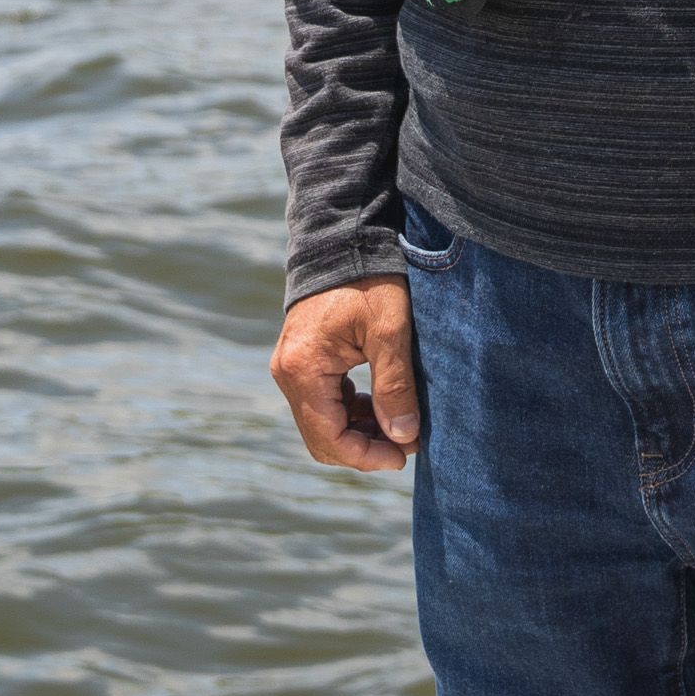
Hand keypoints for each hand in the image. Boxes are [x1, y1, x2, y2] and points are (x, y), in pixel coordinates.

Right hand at [273, 277, 421, 472]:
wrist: (345, 239)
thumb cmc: (369, 280)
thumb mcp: (390, 331)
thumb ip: (394, 386)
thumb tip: (404, 436)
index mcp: (303, 369)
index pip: (329, 437)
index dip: (366, 456)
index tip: (403, 456)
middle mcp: (288, 373)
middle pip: (321, 437)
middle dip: (363, 448)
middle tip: (406, 446)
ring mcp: (291, 367)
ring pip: (322, 422)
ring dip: (358, 432)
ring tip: (400, 427)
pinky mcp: (302, 360)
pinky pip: (322, 402)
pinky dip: (350, 413)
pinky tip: (380, 406)